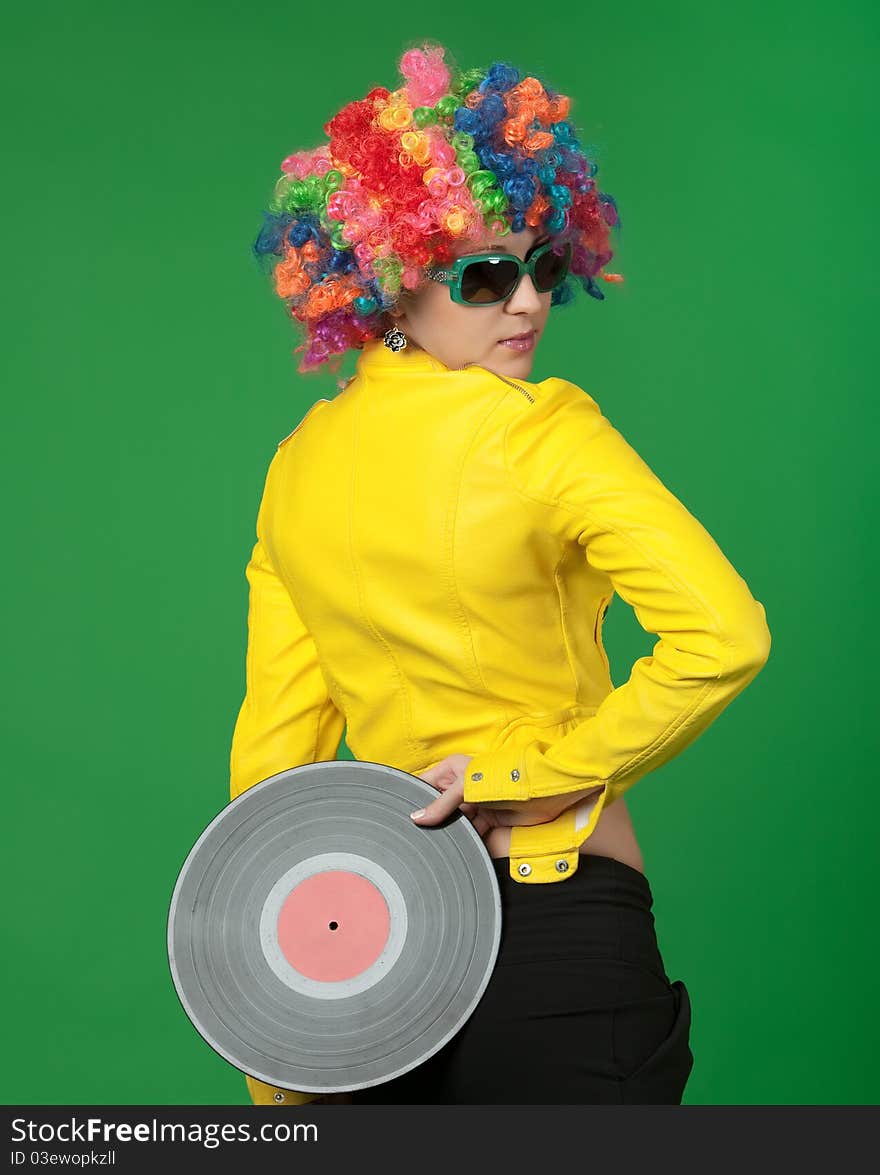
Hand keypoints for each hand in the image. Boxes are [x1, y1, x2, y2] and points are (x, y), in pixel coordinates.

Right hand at [411, 754, 603, 837]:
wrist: (545, 798)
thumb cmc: (506, 780)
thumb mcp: (467, 788)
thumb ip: (442, 804)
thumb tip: (416, 818)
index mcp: (453, 770)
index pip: (423, 784)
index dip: (412, 798)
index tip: (396, 814)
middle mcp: (460, 788)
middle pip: (436, 808)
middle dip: (429, 821)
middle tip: (412, 836)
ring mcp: (472, 807)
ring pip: (450, 825)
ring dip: (445, 834)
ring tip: (431, 845)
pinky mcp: (485, 824)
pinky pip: (466, 835)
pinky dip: (461, 843)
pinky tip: (451, 850)